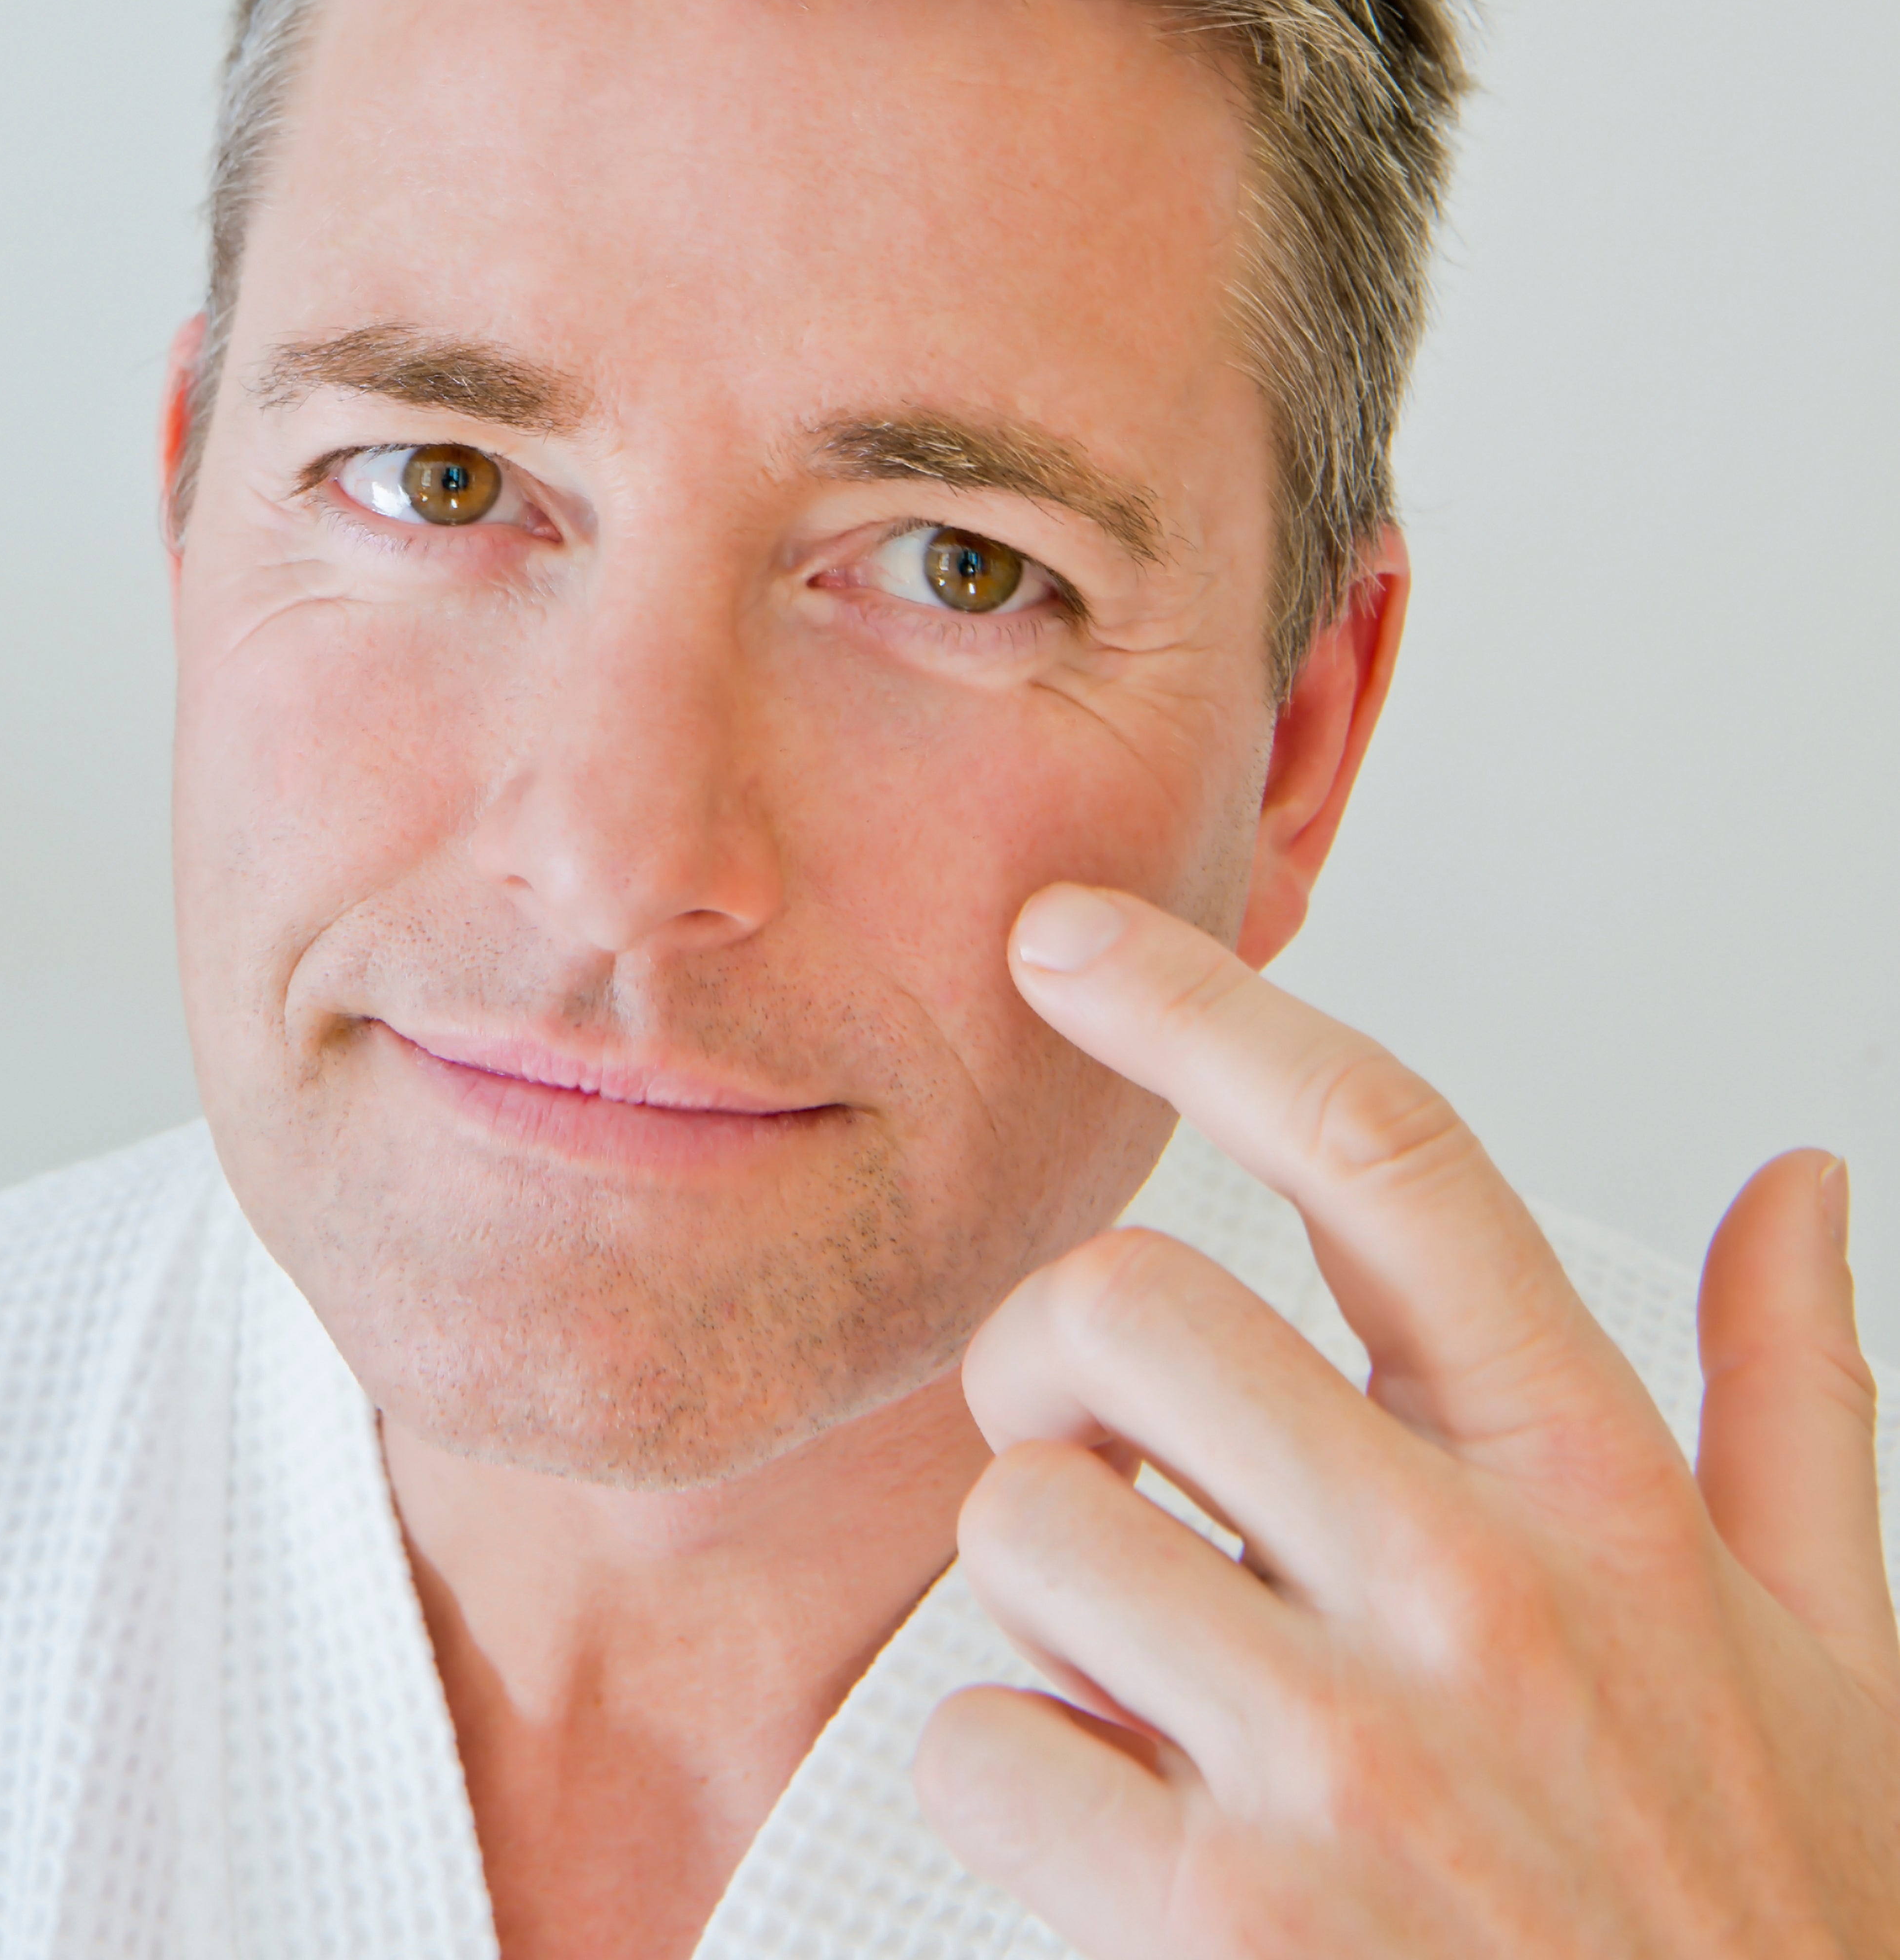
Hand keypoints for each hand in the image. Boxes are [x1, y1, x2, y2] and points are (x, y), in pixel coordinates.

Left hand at [914, 887, 1899, 1957]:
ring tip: (1141, 1680)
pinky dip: (1012, 1779)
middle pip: (1131, 1310)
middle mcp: (1470, 1593)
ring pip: (1025, 1526)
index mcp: (1601, 1497)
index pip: (1388, 1154)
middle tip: (1089, 1446)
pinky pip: (986, 1740)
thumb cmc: (1766, 1934)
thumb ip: (1796, 1398)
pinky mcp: (1221, 1925)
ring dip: (1038, 1599)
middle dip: (1053, 1363)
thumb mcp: (1838, 1653)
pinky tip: (1119, 1834)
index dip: (1205, 1008)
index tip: (1070, 940)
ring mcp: (1346, 1761)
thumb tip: (1799, 1185)